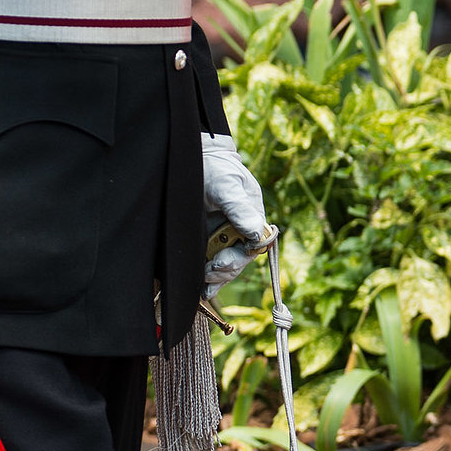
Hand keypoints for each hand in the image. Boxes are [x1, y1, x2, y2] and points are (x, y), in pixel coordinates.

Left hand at [201, 133, 269, 291]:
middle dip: (226, 270)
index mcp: (252, 217)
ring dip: (217, 278)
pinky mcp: (207, 241)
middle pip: (240, 259)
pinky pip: (211, 263)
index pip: (253, 246)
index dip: (239, 258)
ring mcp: (223, 237)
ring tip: (205, 287)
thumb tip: (256, 233)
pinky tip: (203, 290)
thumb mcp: (226, 185)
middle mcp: (240, 230)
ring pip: (226, 266)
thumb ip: (239, 208)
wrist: (194, 160)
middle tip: (209, 272)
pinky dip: (208, 279)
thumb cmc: (215, 169)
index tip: (222, 262)